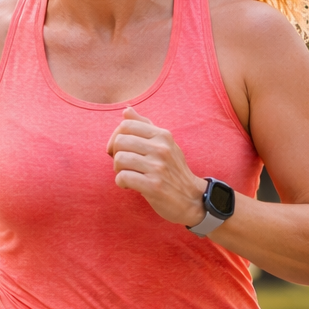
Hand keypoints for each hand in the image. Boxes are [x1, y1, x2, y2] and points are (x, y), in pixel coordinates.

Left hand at [106, 107, 205, 226]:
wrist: (192, 198)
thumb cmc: (173, 170)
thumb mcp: (164, 144)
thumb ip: (144, 126)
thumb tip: (126, 110)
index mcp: (163, 135)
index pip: (126, 125)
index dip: (116, 137)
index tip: (120, 149)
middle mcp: (161, 148)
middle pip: (120, 141)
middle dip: (115, 154)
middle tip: (123, 165)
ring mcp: (158, 167)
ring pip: (119, 159)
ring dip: (118, 169)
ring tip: (127, 175)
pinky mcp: (154, 186)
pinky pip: (123, 177)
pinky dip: (121, 182)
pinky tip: (129, 186)